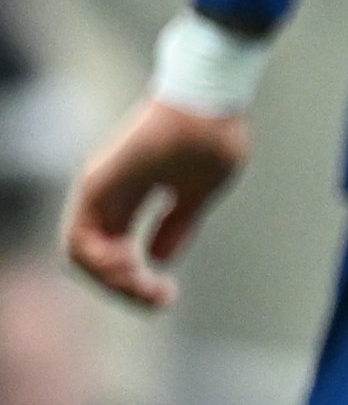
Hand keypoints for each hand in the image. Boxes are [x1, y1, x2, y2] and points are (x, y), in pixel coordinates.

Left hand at [64, 97, 250, 311]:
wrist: (209, 103)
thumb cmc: (210, 139)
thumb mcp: (195, 196)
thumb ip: (176, 226)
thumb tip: (158, 259)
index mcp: (129, 199)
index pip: (114, 252)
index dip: (135, 281)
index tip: (167, 292)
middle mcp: (107, 197)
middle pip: (96, 260)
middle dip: (125, 291)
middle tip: (160, 301)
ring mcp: (98, 192)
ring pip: (82, 256)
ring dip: (113, 283)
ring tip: (147, 288)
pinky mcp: (96, 187)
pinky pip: (79, 241)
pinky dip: (101, 266)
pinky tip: (133, 269)